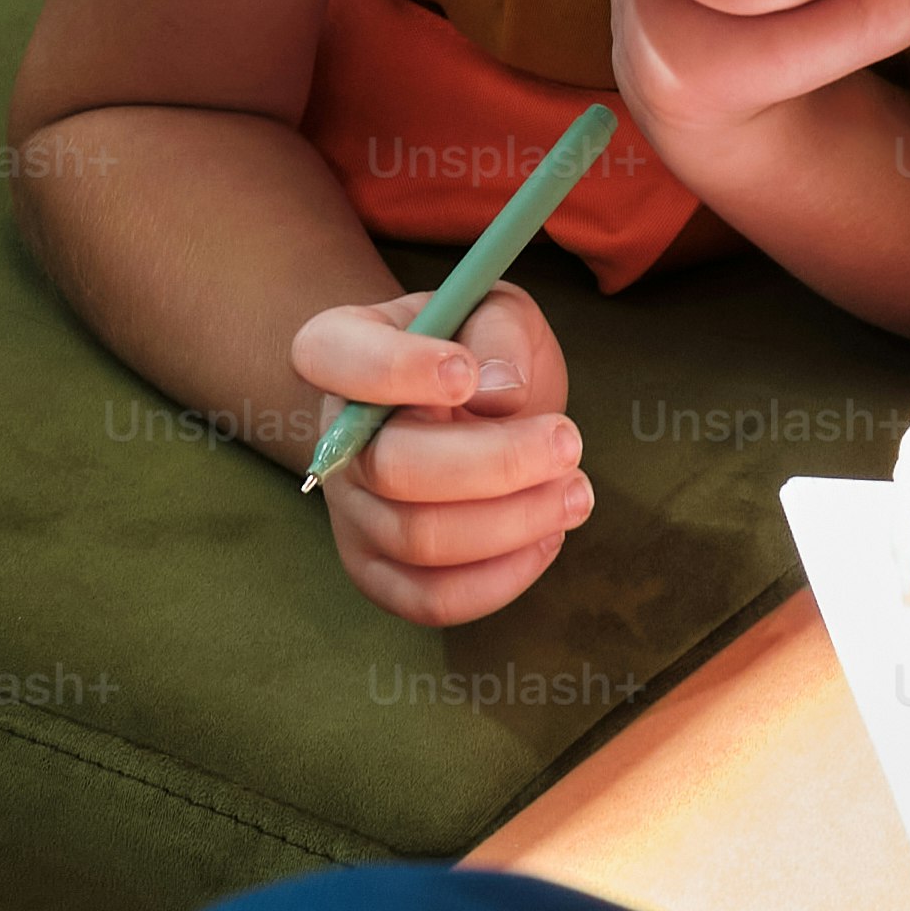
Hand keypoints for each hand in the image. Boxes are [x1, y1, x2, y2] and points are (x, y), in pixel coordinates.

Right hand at [291, 286, 587, 625]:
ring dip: (513, 521)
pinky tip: (547, 537)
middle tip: (568, 442)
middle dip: (495, 463)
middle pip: (393, 468)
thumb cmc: (480, 349)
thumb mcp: (496, 310)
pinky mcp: (380, 572)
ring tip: (575, 491)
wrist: (473, 405)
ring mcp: (350, 511)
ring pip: (420, 539)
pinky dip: (499, 579)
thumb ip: (500, 334)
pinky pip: (430, 599)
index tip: (467, 374)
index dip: (396, 371)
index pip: (334, 358)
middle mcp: (333, 437)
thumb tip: (500, 396)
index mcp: (340, 350)